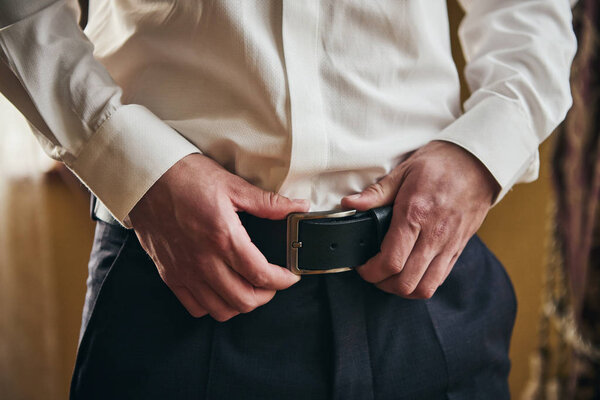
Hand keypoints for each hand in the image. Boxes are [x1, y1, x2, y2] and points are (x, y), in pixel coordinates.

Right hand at [129, 154, 308, 320]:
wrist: (145, 177)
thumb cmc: (186, 177)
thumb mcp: (232, 185)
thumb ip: (267, 203)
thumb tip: (297, 207)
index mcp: (224, 237)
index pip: (261, 275)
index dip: (283, 281)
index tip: (290, 276)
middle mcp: (204, 260)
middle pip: (244, 300)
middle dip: (267, 295)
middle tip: (273, 282)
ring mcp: (184, 271)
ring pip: (221, 310)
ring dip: (241, 303)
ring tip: (249, 288)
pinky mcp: (169, 274)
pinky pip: (194, 307)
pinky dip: (213, 306)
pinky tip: (221, 289)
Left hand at [341, 141, 499, 298]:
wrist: (478, 163)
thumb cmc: (440, 164)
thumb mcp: (403, 171)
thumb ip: (376, 193)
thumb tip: (350, 203)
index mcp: (415, 215)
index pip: (391, 261)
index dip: (370, 271)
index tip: (362, 266)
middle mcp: (434, 235)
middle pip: (405, 282)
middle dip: (382, 283)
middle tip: (372, 273)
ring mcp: (448, 245)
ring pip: (424, 288)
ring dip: (402, 289)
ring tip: (390, 277)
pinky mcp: (458, 249)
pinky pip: (439, 279)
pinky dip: (421, 284)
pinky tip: (410, 272)